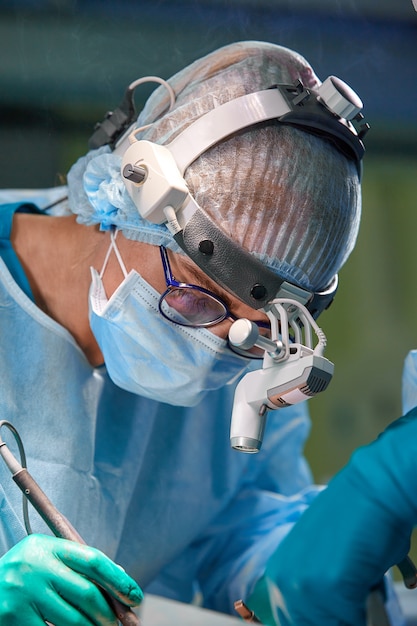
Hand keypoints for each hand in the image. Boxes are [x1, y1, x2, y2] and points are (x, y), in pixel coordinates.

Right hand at [0, 533, 142, 624]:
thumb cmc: (26, 573)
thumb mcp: (49, 558)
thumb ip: (80, 565)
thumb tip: (121, 578)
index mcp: (48, 547)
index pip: (94, 560)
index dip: (119, 580)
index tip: (136, 597)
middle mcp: (35, 567)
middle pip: (87, 593)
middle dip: (109, 613)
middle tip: (119, 624)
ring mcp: (23, 594)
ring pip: (72, 620)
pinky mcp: (13, 619)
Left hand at [247, 408, 416, 624]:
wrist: (372, 490)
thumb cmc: (353, 520)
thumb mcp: (317, 558)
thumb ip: (311, 591)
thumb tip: (321, 614)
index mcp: (277, 574)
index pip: (287, 620)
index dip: (312, 619)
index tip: (330, 615)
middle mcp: (283, 582)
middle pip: (303, 625)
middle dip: (333, 620)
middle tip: (349, 612)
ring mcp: (304, 587)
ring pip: (328, 625)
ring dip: (347, 619)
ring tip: (360, 605)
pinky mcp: (332, 589)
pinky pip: (350, 623)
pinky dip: (364, 620)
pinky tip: (368, 601)